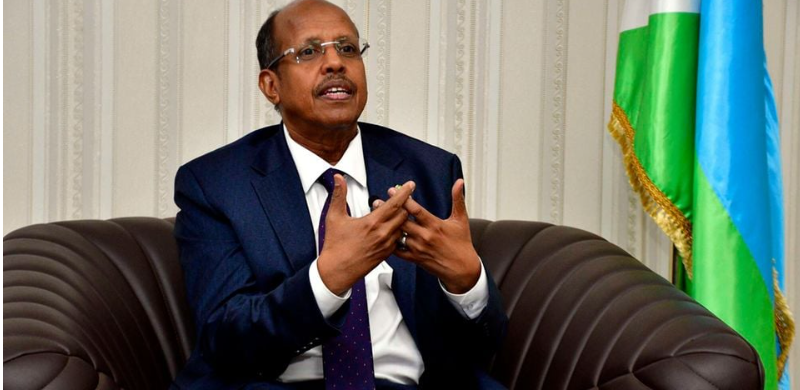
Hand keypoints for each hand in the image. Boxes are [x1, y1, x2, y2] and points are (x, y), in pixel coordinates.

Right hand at [317, 174, 414, 294]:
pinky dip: (397, 231)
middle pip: (404, 214)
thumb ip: (338, 195)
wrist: (336, 271)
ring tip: (394, 212)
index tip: (410, 184)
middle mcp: (382, 234)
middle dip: (404, 204)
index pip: (395, 203)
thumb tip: (338, 178)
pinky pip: (399, 239)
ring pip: (403, 227)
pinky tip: (391, 227)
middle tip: (400, 198)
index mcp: (372, 222)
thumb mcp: (334, 217)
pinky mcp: (386, 254)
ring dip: (401, 218)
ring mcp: (386, 245)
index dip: (404, 192)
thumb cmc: (334, 246)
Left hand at [388, 179, 480, 293]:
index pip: (415, 209)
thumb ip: (458, 199)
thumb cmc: (461, 244)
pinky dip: (390, 243)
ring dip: (388, 226)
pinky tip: (384, 236)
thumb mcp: (461, 219)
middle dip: (389, 211)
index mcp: (435, 225)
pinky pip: (398, 251)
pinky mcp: (415, 259)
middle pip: (402, 221)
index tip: (394, 190)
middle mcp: (425, 236)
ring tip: (378, 217)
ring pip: (398, 235)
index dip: (403, 199)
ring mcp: (418, 248)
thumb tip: (459, 182)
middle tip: (378, 202)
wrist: (462, 269)